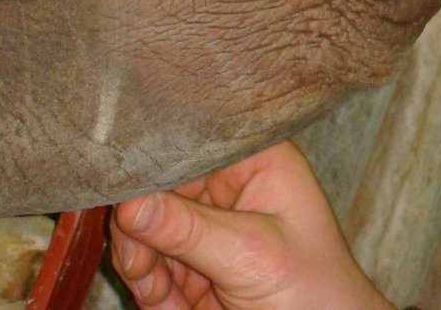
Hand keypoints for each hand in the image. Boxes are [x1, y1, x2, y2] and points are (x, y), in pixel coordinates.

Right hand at [110, 140, 394, 309]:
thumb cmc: (315, 292)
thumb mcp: (251, 255)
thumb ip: (188, 228)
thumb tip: (128, 203)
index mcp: (253, 161)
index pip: (187, 147)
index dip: (152, 170)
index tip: (125, 198)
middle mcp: (227, 187)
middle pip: (157, 191)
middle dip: (141, 229)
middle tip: (138, 263)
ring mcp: (209, 229)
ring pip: (145, 232)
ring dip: (141, 266)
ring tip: (157, 293)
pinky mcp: (196, 267)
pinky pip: (152, 268)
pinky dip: (151, 290)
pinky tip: (170, 306)